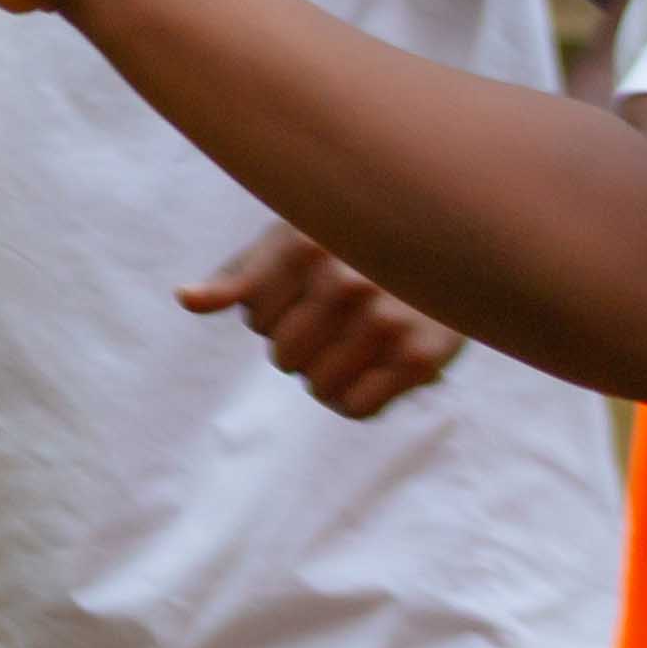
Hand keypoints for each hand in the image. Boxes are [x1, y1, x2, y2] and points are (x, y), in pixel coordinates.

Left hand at [180, 227, 469, 419]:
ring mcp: (387, 320)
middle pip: (282, 357)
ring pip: (317, 387)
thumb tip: (186, 299)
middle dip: (301, 344)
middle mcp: (347, 282)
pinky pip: (356, 408)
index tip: (309, 290)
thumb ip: (240, 274)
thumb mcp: (297, 240)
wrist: (459, 245)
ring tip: (355, 344)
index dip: (275, 312)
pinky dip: (354, 401)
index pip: (253, 317)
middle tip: (338, 320)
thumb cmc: (360, 244)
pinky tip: (371, 371)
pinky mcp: (422, 357)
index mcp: (306, 245)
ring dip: (327, 375)